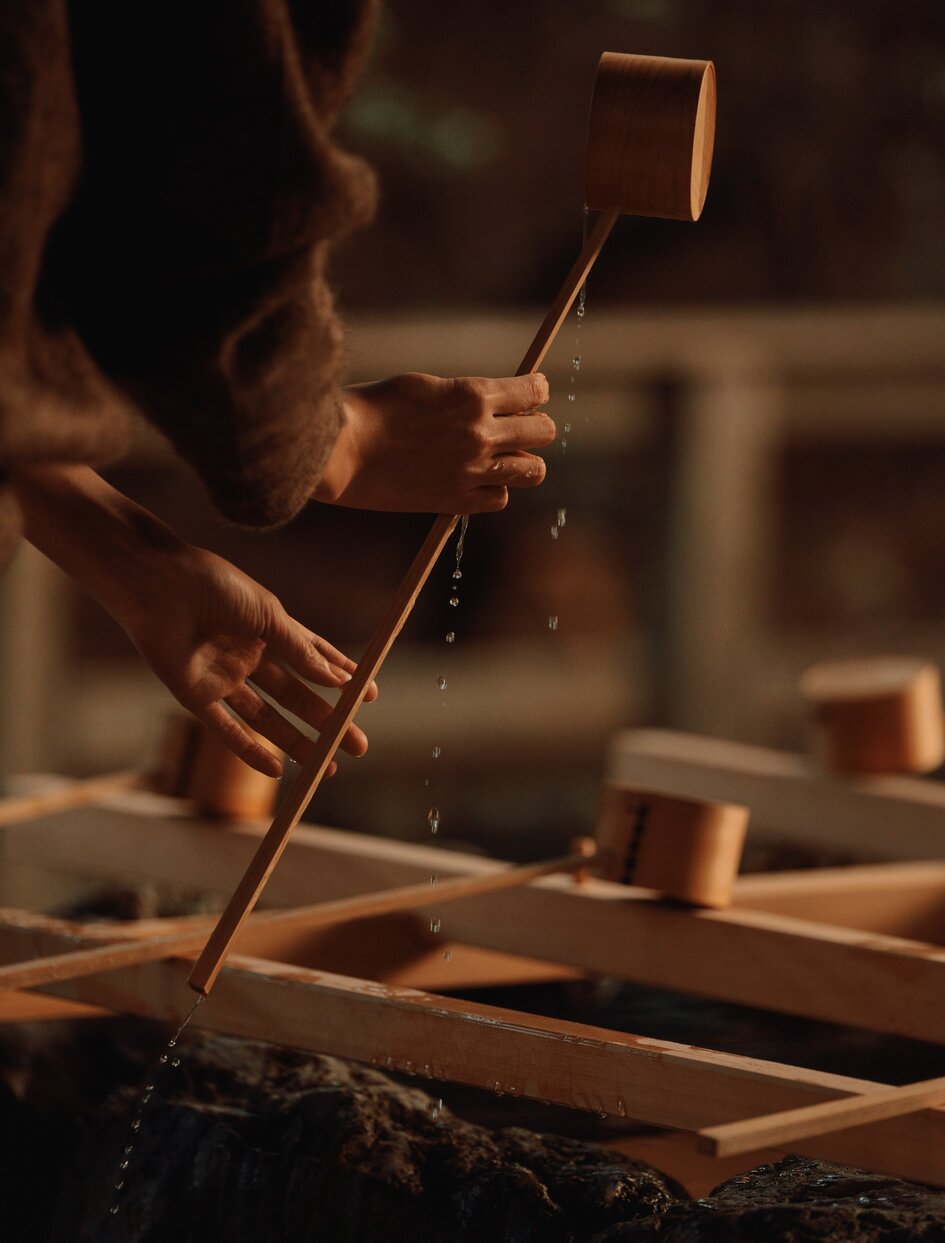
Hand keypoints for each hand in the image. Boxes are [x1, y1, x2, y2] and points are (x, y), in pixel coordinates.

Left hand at [12, 465, 375, 777]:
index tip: (370, 698)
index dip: (342, 680)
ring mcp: (222, 678)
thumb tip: (341, 680)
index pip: (313, 660)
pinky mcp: (194, 695)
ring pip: (267, 719)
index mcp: (269, 629)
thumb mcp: (269, 615)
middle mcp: (248, 656)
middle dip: (329, 722)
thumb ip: (302, 651)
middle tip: (359, 747)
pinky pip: (226, 730)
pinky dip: (250, 751)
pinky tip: (276, 770)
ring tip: (328, 767)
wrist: (158, 585)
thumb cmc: (214, 586)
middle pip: (296, 697)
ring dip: (297, 743)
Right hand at [314, 372, 554, 513]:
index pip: (534, 392)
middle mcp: (481, 433)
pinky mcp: (456, 501)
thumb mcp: (426, 386)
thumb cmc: (374, 409)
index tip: (532, 393)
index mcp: (473, 395)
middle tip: (519, 428)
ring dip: (524, 462)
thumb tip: (493, 407)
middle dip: (536, 426)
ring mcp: (472, 470)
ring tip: (505, 459)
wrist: (341, 449)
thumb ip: (466, 397)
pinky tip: (476, 481)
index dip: (536, 391)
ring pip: (533, 471)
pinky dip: (494, 490)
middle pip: (544, 431)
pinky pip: (499, 499)